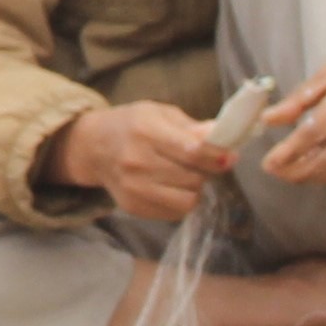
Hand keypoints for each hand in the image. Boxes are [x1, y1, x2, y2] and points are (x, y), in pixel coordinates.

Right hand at [46, 100, 234, 222]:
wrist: (95, 147)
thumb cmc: (133, 125)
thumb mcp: (160, 113)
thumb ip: (191, 127)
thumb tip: (222, 135)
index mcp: (145, 131)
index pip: (191, 151)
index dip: (216, 156)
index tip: (230, 156)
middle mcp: (137, 161)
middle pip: (193, 178)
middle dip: (207, 171)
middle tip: (204, 162)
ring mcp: (133, 188)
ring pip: (187, 200)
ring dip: (195, 188)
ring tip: (187, 175)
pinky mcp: (133, 207)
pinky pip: (175, 212)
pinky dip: (181, 200)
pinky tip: (173, 186)